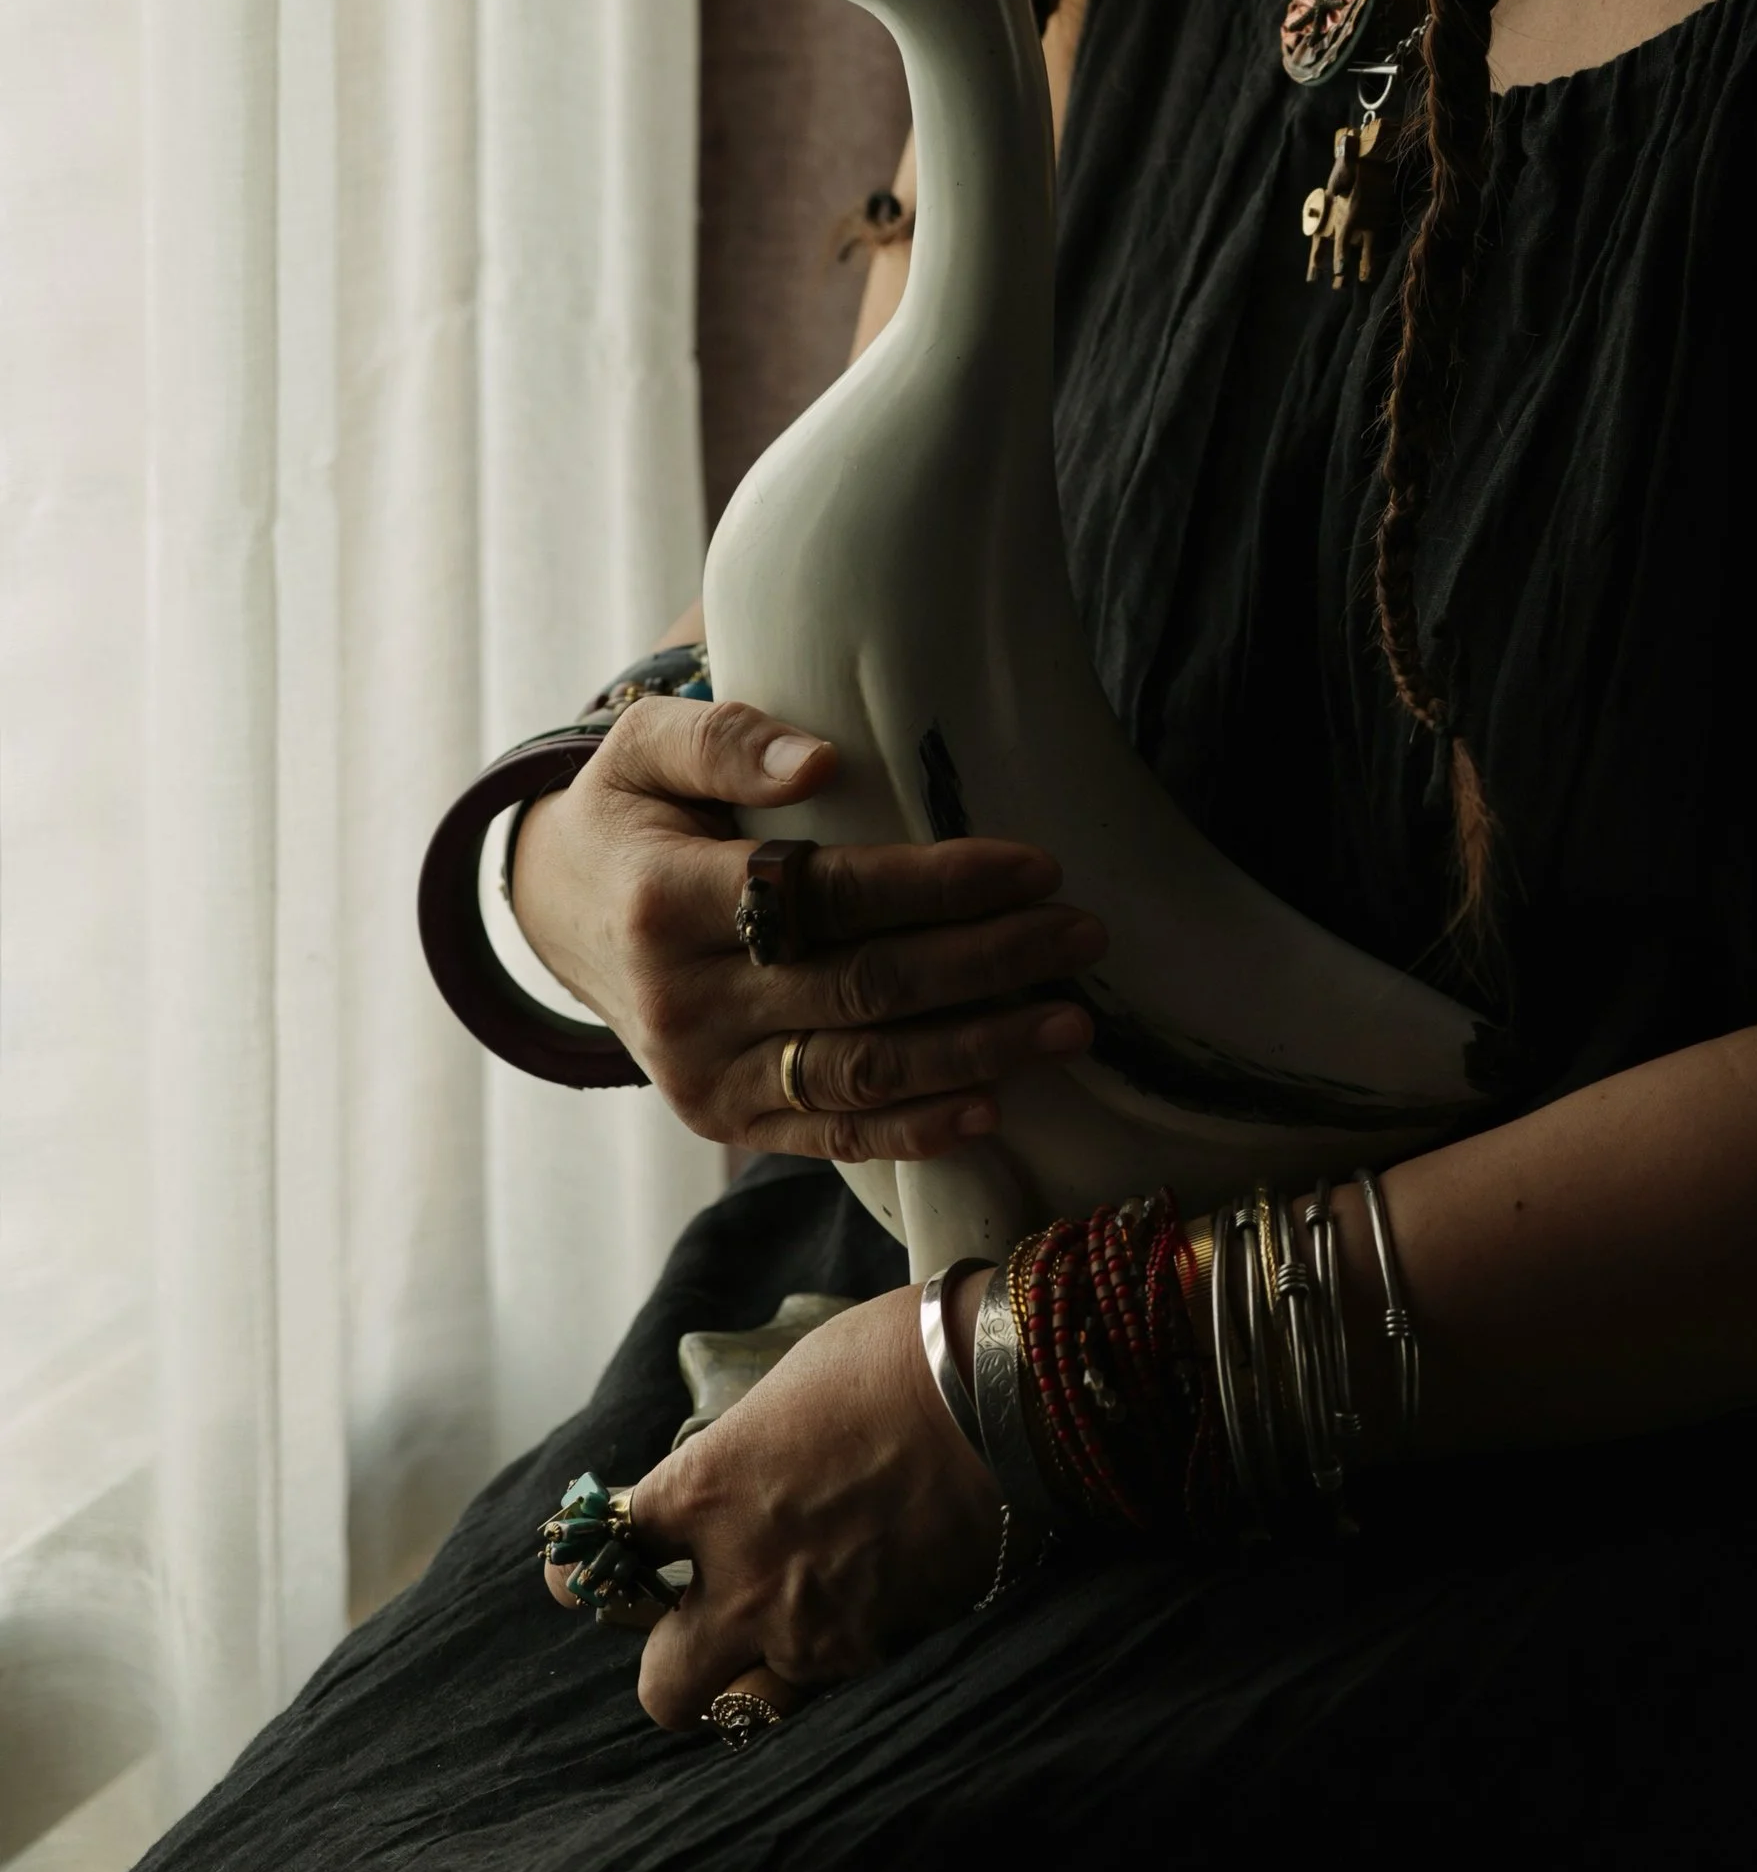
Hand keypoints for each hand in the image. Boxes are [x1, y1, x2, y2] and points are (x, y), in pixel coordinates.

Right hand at [507, 695, 1102, 1156]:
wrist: (560, 915)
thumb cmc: (631, 812)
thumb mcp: (644, 747)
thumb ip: (725, 737)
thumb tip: (820, 760)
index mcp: (664, 900)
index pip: (829, 896)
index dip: (940, 885)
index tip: (1036, 865)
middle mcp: (682, 1002)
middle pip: (863, 988)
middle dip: (988, 963)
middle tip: (1082, 935)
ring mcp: (702, 1075)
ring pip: (859, 1072)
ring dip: (977, 1051)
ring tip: (1071, 1021)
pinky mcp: (722, 1120)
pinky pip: (831, 1134)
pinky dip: (916, 1127)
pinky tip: (994, 1104)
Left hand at [569, 1285, 1011, 1720]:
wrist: (1006, 1391)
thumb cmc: (897, 1356)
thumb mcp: (790, 1383)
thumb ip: (744, 1449)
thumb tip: (738, 1469)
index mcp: (706, 1490)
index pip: (604, 1553)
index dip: (585, 1567)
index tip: (584, 1570)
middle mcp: (742, 1579)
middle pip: (661, 1686)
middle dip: (673, 1660)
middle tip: (702, 1621)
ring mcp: (812, 1631)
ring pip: (755, 1702)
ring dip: (764, 1669)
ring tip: (800, 1617)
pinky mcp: (881, 1655)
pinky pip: (834, 1684)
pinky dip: (841, 1655)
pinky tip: (871, 1603)